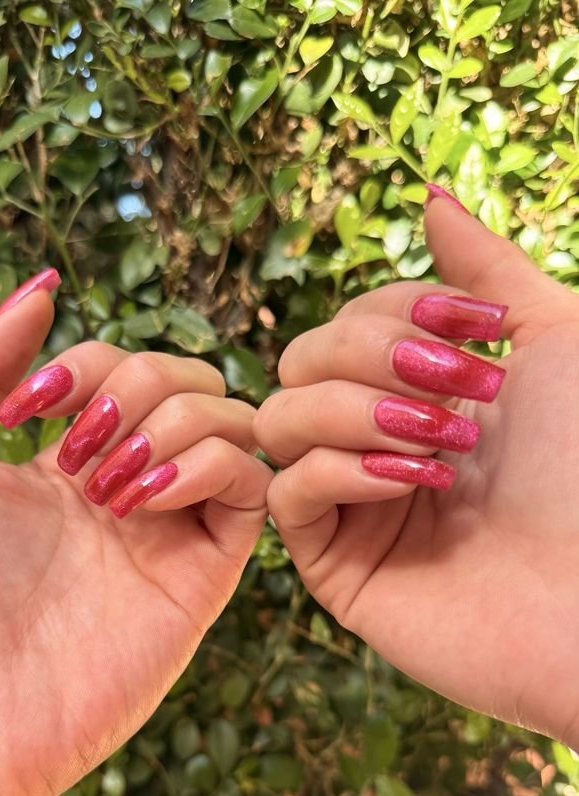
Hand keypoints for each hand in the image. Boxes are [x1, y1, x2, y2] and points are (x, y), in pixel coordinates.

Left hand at [0, 288, 270, 795]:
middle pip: (188, 378)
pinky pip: (250, 480)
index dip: (89, 362)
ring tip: (104, 486)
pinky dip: (205, 463)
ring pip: (231, 417)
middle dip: (134, 386)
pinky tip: (140, 498)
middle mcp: (133, 483)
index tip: (28, 412)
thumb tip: (41, 285)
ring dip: (168, 423)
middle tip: (73, 454)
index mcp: (73, 457)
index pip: (125, 363)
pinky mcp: (209, 569)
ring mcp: (174, 525)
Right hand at [255, 195, 578, 747]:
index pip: (350, 319)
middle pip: (301, 360)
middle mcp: (377, 441)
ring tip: (441, 443)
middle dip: (370, 355)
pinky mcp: (334, 562)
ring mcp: (352, 502)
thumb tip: (433, 197)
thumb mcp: (555, 340)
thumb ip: (485, 267)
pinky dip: (339, 469)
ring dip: (355, 410)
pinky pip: (285, 492)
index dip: (398, 308)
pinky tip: (413, 484)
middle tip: (459, 389)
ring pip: (278, 418)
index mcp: (421, 390)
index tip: (482, 329)